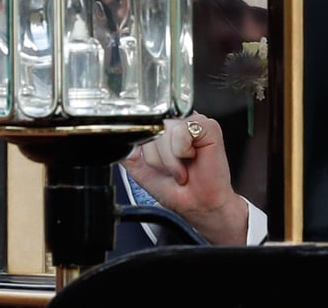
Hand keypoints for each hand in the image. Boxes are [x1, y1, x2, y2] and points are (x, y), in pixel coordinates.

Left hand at [123, 112, 248, 244]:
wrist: (199, 205)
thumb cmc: (178, 190)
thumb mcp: (142, 171)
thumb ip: (129, 154)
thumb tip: (118, 142)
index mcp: (166, 129)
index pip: (144, 125)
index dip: (147, 148)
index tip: (158, 166)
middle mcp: (180, 123)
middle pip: (154, 127)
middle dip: (157, 157)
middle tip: (171, 171)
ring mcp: (195, 122)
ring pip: (166, 129)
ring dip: (170, 158)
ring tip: (181, 169)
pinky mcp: (209, 127)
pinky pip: (182, 131)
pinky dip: (182, 151)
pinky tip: (192, 159)